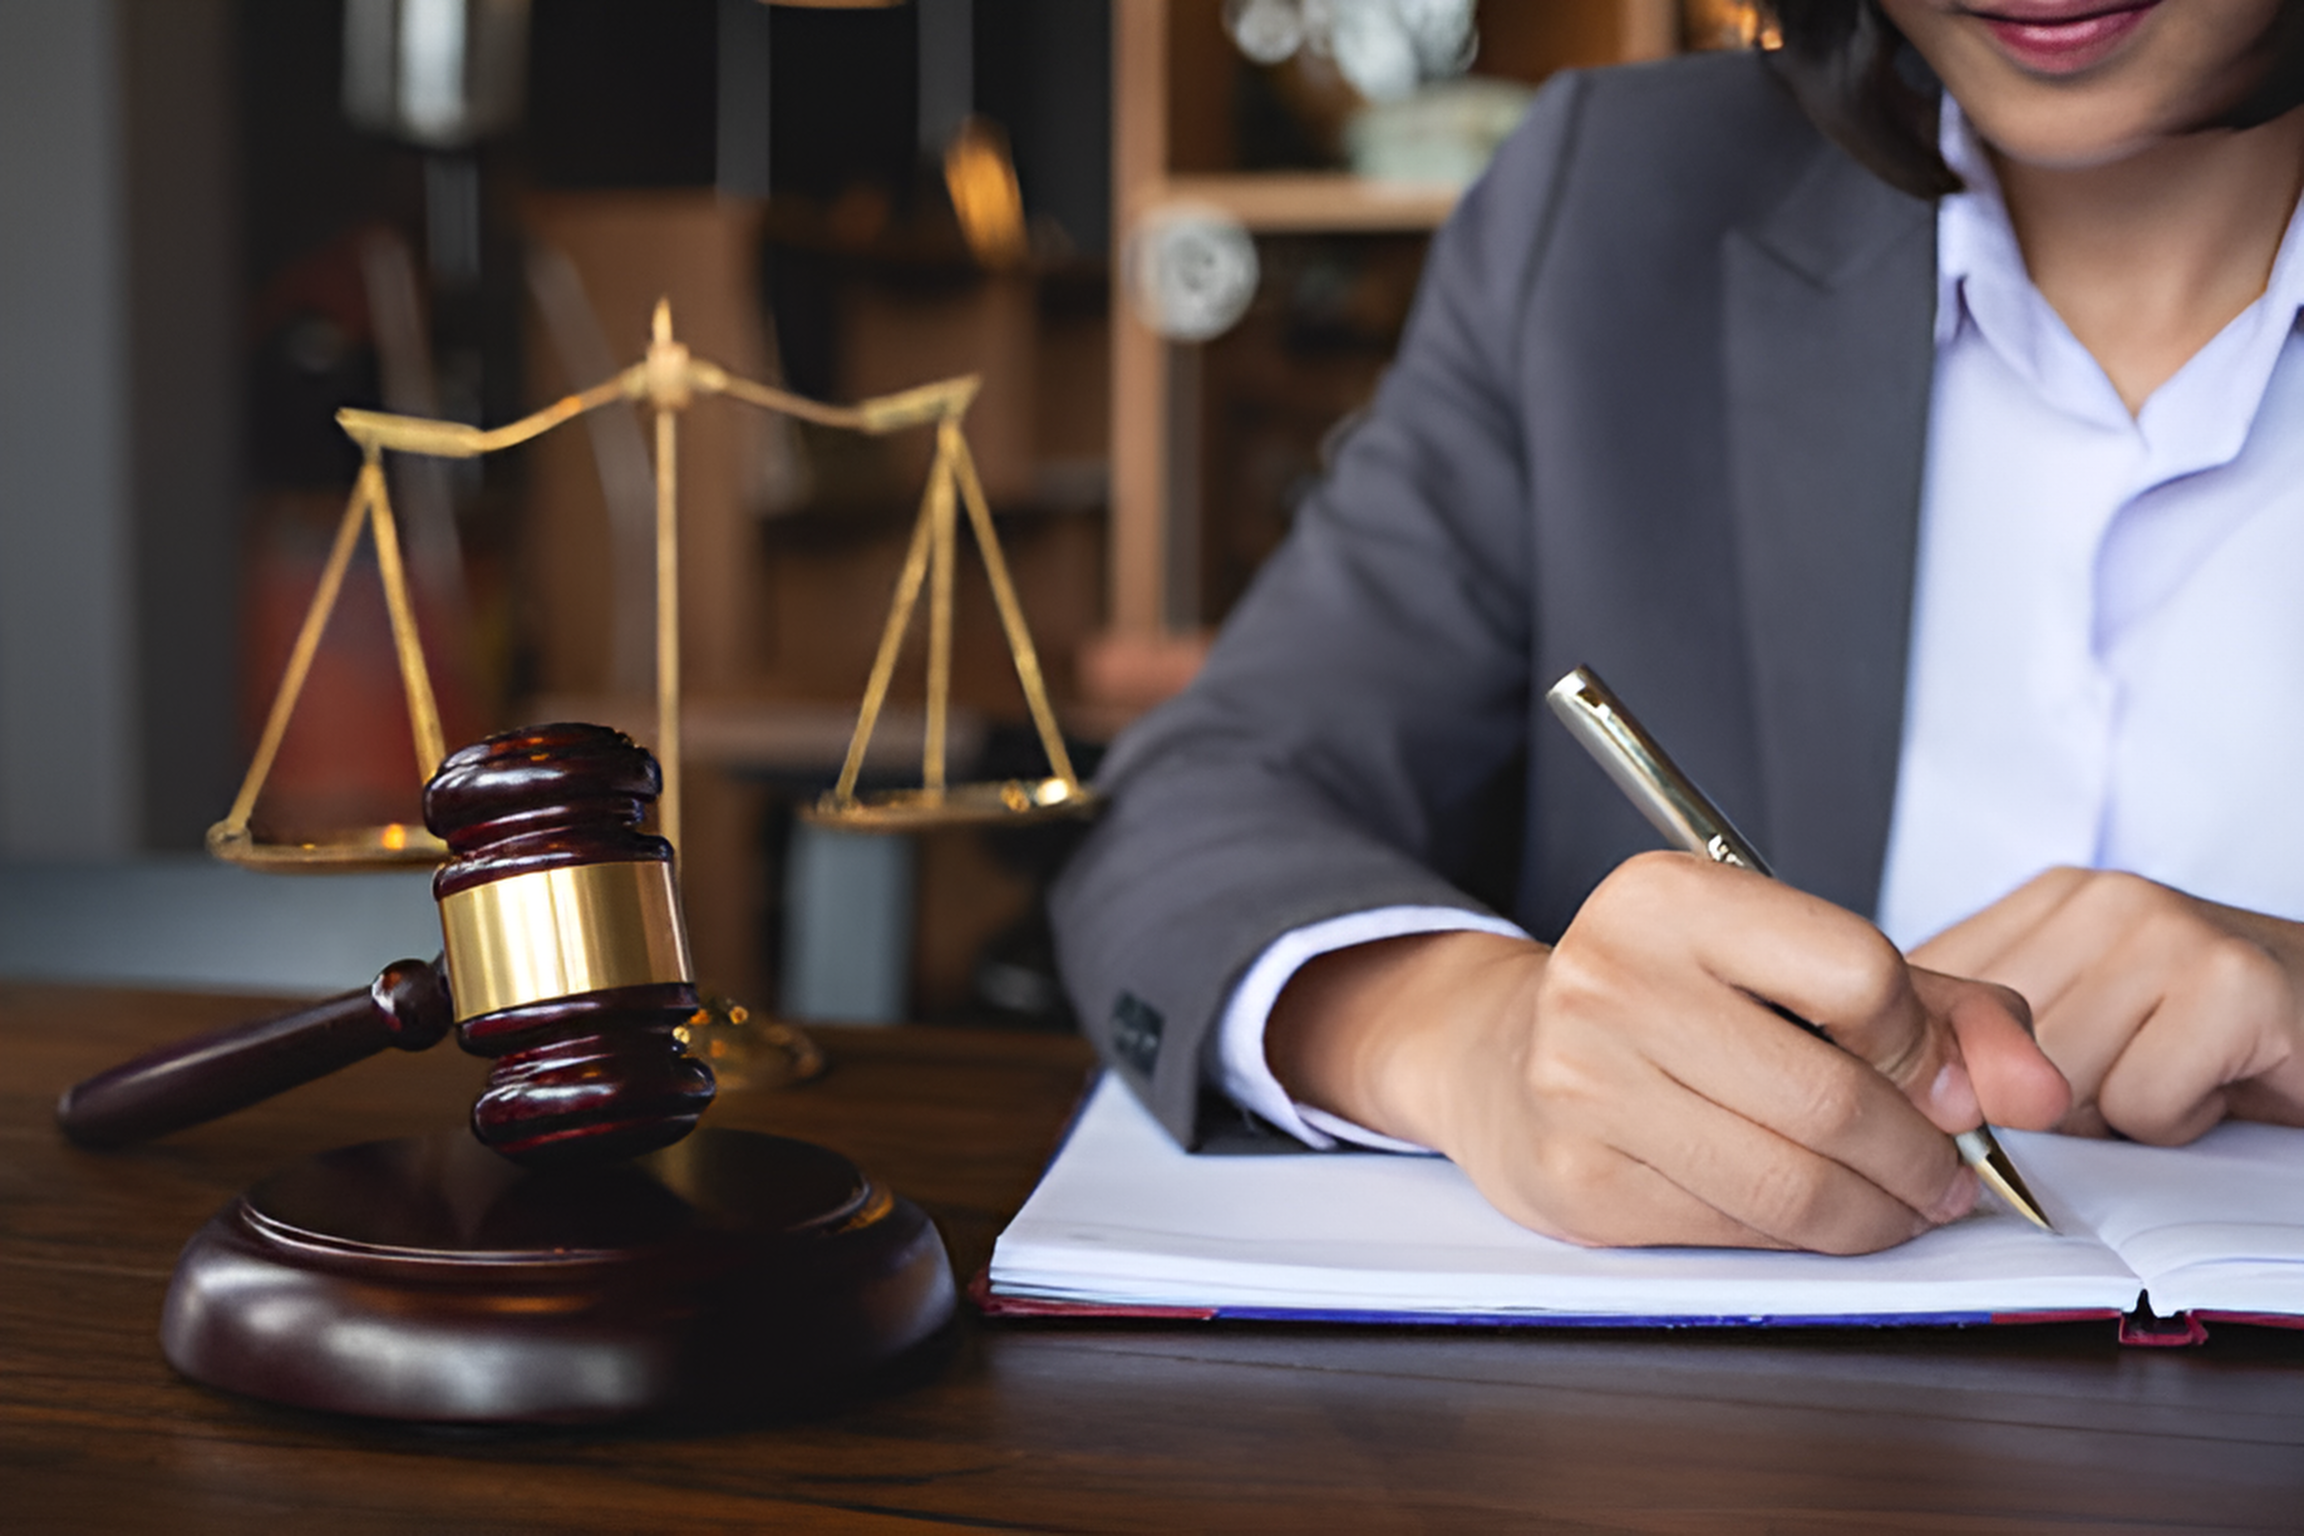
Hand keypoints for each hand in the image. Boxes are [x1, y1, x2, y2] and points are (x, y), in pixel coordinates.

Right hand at [1266, 852, 2069, 1252]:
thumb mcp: (1797, 965)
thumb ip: (1943, 1011)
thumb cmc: (1676, 1003)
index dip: (1924, 1043)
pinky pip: (1738, 1231)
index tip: (1937, 1078)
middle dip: (1922, 1156)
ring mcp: (1582, 1083)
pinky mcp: (1577, 1178)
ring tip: (1898, 1203)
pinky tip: (1809, 1212)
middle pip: (1833, 1096)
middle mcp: (1609, 977)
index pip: (1859, 971)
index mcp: (1667, 896)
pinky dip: (1802, 1237)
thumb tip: (2036, 1094)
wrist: (1506, 1054)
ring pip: (1792, 1181)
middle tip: (1947, 1176)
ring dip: (1878, 1213)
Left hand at [1910, 868, 2303, 1142]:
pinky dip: (2180, 1120)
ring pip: (2059, 1087)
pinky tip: (2218, 1082)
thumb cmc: (2214, 1038)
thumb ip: (1991, 1036)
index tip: (2003, 1093)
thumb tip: (1890, 1091)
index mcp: (2051, 901)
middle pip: (1989, 1054)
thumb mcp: (2087, 1018)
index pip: (1927, 999)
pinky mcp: (2228, 982)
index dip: (1956, 1075)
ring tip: (2179, 1072)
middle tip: (2133, 1077)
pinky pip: (2140, 1103)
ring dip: (2121, 1115)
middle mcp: (2099, 899)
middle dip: (2052, 1105)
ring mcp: (2164, 929)